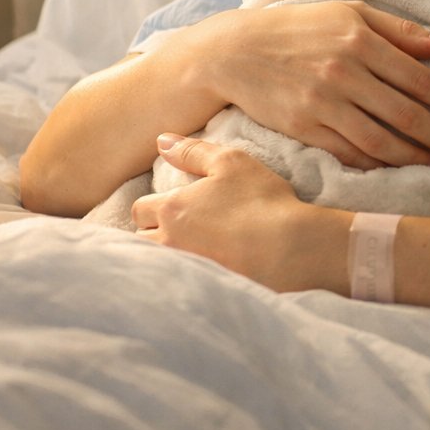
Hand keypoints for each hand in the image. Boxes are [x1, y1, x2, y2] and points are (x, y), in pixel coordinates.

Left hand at [133, 134, 347, 291]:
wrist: (289, 248)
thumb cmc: (261, 200)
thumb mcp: (231, 162)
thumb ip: (192, 151)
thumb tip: (161, 140)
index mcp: (171, 209)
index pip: (140, 208)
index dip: (155, 205)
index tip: (176, 205)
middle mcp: (168, 241)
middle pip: (141, 238)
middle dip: (154, 232)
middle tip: (182, 227)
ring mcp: (183, 269)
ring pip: (156, 262)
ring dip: (166, 254)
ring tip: (191, 249)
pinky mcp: (200, 289)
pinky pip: (177, 283)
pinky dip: (184, 275)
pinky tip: (204, 269)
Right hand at [205, 0, 429, 168]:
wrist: (232, 51)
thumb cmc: (298, 27)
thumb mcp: (350, 13)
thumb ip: (401, 30)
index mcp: (362, 40)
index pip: (421, 79)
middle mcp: (345, 72)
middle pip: (407, 114)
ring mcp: (323, 103)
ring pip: (381, 140)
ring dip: (416, 157)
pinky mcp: (304, 128)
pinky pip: (349, 152)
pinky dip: (377, 165)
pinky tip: (398, 171)